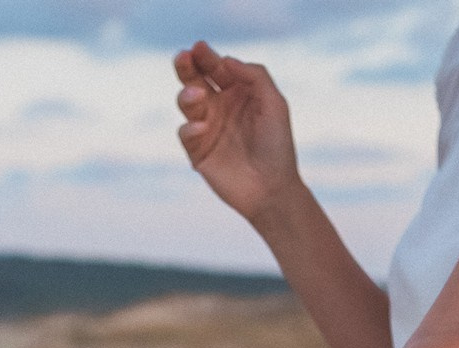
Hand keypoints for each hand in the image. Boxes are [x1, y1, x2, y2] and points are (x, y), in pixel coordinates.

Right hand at [173, 41, 301, 220]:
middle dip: (187, 68)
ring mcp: (206, 128)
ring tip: (196, 94)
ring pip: (187, 103)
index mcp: (238, 93)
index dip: (207, 57)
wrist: (271, 188)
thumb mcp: (274, 104)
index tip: (198, 48)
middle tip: (181, 57)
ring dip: (188, 96)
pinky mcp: (197, 151)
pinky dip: (190, 128)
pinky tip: (202, 128)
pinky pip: (186, 133)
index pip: (217, 69)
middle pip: (195, 81)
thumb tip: (226, 60)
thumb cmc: (277, 145)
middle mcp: (219, 107)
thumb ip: (255, 77)